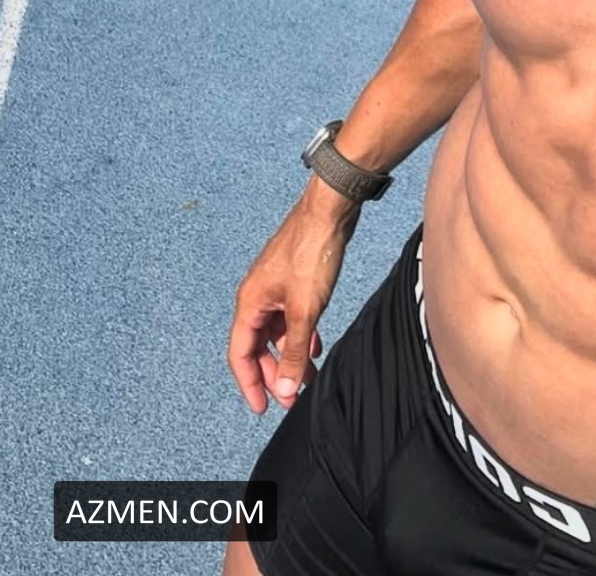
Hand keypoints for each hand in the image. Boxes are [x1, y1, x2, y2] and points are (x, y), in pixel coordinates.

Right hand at [226, 186, 358, 413]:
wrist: (331, 210)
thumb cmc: (312, 251)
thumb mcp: (306, 310)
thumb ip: (295, 351)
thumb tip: (286, 389)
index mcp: (249, 303)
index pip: (240, 355)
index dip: (250, 385)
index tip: (263, 409)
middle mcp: (257, 296)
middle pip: (258, 346)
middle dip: (275, 373)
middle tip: (293, 396)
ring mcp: (275, 287)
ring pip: (276, 332)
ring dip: (290, 356)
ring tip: (309, 376)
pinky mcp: (292, 280)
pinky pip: (290, 317)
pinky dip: (301, 334)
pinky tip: (316, 345)